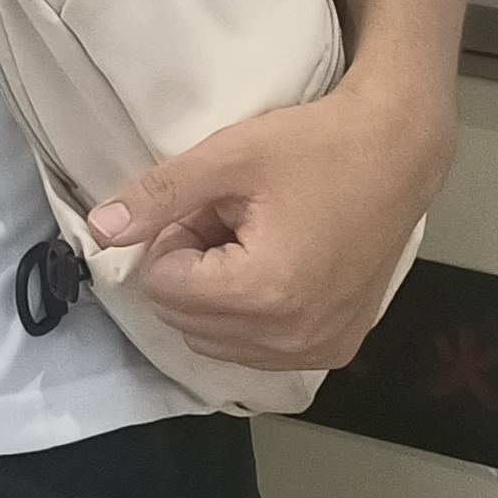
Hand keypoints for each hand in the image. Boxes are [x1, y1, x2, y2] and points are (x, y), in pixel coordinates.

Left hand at [87, 84, 451, 374]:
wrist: (399, 152)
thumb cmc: (316, 147)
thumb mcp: (227, 158)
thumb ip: (158, 197)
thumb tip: (99, 230)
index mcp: (262, 292)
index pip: (164, 288)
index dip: (174, 240)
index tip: (212, 206)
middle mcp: (291, 338)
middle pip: (187, 321)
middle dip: (193, 271)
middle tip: (231, 219)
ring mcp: (318, 351)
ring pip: (219, 341)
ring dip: (219, 296)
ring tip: (256, 239)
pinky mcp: (337, 350)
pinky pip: (260, 350)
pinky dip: (250, 316)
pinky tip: (281, 265)